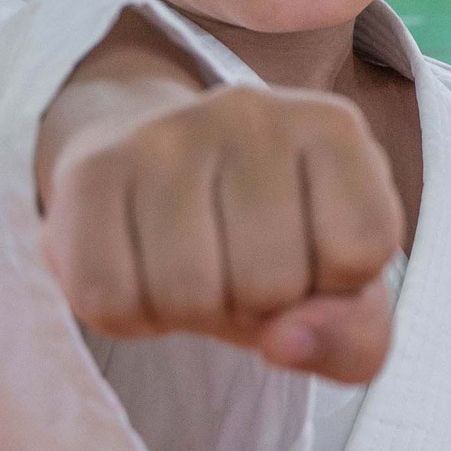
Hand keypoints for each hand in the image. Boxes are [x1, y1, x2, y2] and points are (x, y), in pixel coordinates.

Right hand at [41, 42, 403, 383]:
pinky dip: (129, 316)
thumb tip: (283, 341)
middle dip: (256, 307)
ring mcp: (164, 133)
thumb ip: (351, 337)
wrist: (153, 179)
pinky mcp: (90, 170)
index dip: (332, 284)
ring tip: (192, 268)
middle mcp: (252, 109)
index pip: (361, 248)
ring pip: (188, 296)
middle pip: (272, 282)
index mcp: (333, 127)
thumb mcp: (340, 294)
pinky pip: (109, 300)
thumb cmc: (267, 241)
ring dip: (190, 315)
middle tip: (237, 267)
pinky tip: (140, 271)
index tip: (308, 255)